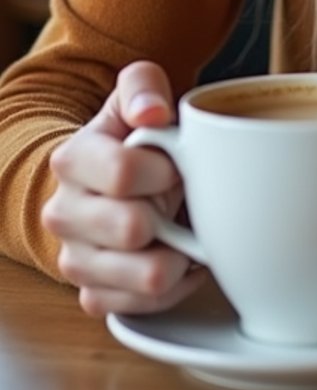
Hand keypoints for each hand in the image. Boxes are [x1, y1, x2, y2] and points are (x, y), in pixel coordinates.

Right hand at [42, 61, 205, 316]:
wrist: (109, 181)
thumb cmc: (134, 136)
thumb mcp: (139, 93)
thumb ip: (144, 86)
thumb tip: (153, 113)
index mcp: (71, 160)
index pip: (123, 172)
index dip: (165, 168)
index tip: (175, 163)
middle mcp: (63, 215)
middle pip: (134, 228)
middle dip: (170, 210)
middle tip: (176, 197)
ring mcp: (75, 260)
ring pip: (149, 276)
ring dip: (179, 252)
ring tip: (179, 227)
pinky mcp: (94, 296)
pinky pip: (151, 303)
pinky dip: (177, 282)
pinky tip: (176, 252)